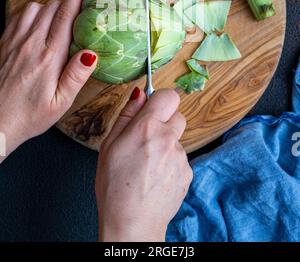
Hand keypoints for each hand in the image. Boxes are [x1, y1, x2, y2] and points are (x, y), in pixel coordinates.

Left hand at [0, 0, 96, 160]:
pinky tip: (36, 25)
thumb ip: (76, 76)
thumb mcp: (61, 103)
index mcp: (49, 57)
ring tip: (57, 21)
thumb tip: (91, 53)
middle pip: (52, 7)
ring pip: (34, 8)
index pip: (66, 16)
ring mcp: (14, 42)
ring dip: (48, 8)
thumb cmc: (29, 116)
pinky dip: (30, 14)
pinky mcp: (3, 44)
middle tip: (77, 11)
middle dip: (67, 4)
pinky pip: (17, 16)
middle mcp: (31, 44)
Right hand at [95, 88, 192, 241]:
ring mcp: (181, 157)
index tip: (151, 108)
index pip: (169, 95)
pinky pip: (181, 158)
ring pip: (177, 139)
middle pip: (177, 115)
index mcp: (147, 127)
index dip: (160, 100)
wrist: (133, 224)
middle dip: (164, 122)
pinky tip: (155, 177)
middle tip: (146, 139)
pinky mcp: (188, 172)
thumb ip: (127, 115)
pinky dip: (171, 163)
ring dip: (166, 145)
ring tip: (147, 165)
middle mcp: (168, 138)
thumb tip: (139, 94)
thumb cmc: (114, 187)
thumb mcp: (109, 145)